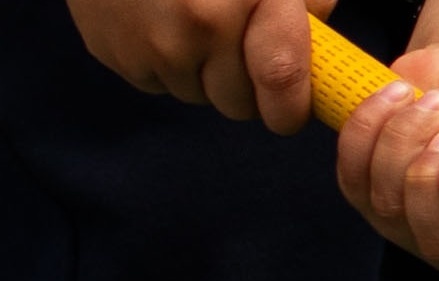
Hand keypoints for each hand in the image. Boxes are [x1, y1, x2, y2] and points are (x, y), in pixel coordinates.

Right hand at [62, 0, 321, 128]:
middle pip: (240, 103)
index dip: (291, 105)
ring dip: (202, 71)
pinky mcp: (117, 54)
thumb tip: (321, 35)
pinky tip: (155, 17)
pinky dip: (164, 61)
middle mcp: (202, 22)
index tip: (290, 105)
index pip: (283, 81)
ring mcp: (154, 43)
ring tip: (188, 16)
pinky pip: (159, 83)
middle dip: (244, 83)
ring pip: (199, 95)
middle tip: (232, 36)